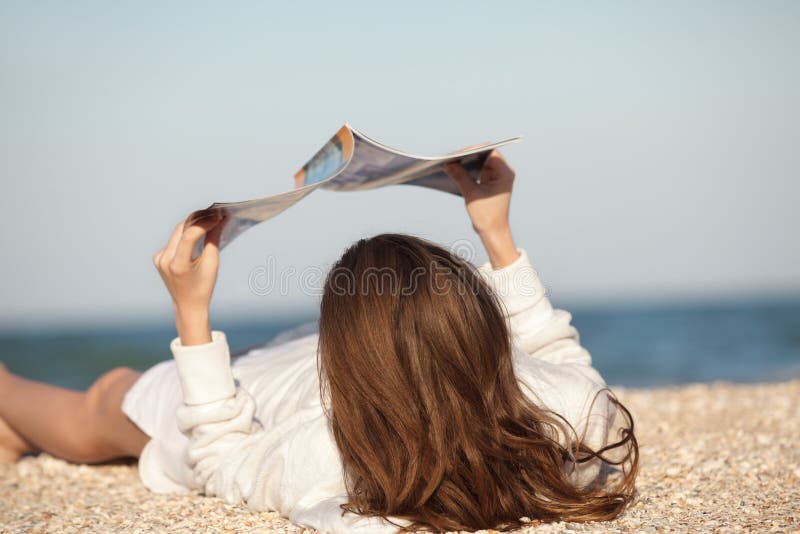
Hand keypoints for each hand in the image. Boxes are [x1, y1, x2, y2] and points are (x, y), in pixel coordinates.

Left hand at [153, 213, 224, 344]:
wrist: (188, 305)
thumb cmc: (203, 287)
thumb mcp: (212, 264)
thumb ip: (213, 240)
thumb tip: (218, 221)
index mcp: (177, 265)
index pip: (189, 236)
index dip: (204, 224)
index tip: (218, 217)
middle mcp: (164, 260)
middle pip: (181, 230)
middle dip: (199, 220)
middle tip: (215, 213)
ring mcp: (159, 258)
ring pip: (177, 232)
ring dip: (193, 225)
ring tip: (209, 219)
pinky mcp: (158, 258)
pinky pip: (173, 240)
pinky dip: (185, 235)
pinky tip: (198, 233)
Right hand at [444, 150, 519, 267]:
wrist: (493, 232)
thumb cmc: (487, 216)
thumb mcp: (471, 194)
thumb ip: (460, 177)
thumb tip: (448, 164)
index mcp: (504, 172)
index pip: (489, 152)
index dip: (473, 150)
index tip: (459, 153)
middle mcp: (503, 172)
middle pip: (483, 155)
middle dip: (467, 156)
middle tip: (451, 158)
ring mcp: (496, 176)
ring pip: (479, 162)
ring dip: (466, 163)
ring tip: (450, 164)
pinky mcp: (490, 181)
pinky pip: (477, 170)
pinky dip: (467, 170)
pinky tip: (455, 172)